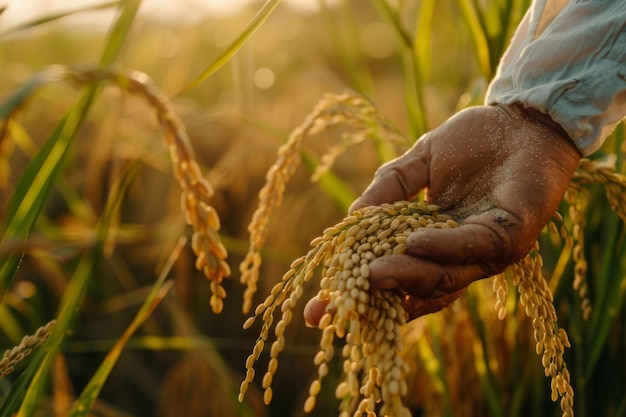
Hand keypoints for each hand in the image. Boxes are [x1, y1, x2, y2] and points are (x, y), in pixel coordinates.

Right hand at [304, 103, 580, 324]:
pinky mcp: (512, 235)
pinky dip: (442, 247)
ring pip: (443, 276)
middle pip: (414, 289)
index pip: (392, 277)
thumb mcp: (420, 162)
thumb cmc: (474, 141)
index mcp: (434, 243)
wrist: (524, 117)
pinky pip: (472, 246)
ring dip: (407, 276)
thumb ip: (389, 190)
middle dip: (374, 300)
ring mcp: (486, 251)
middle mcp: (458, 257)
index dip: (357, 295)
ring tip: (372, 275)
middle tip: (335, 308)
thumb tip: (350, 221)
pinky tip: (412, 241)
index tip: (318, 311)